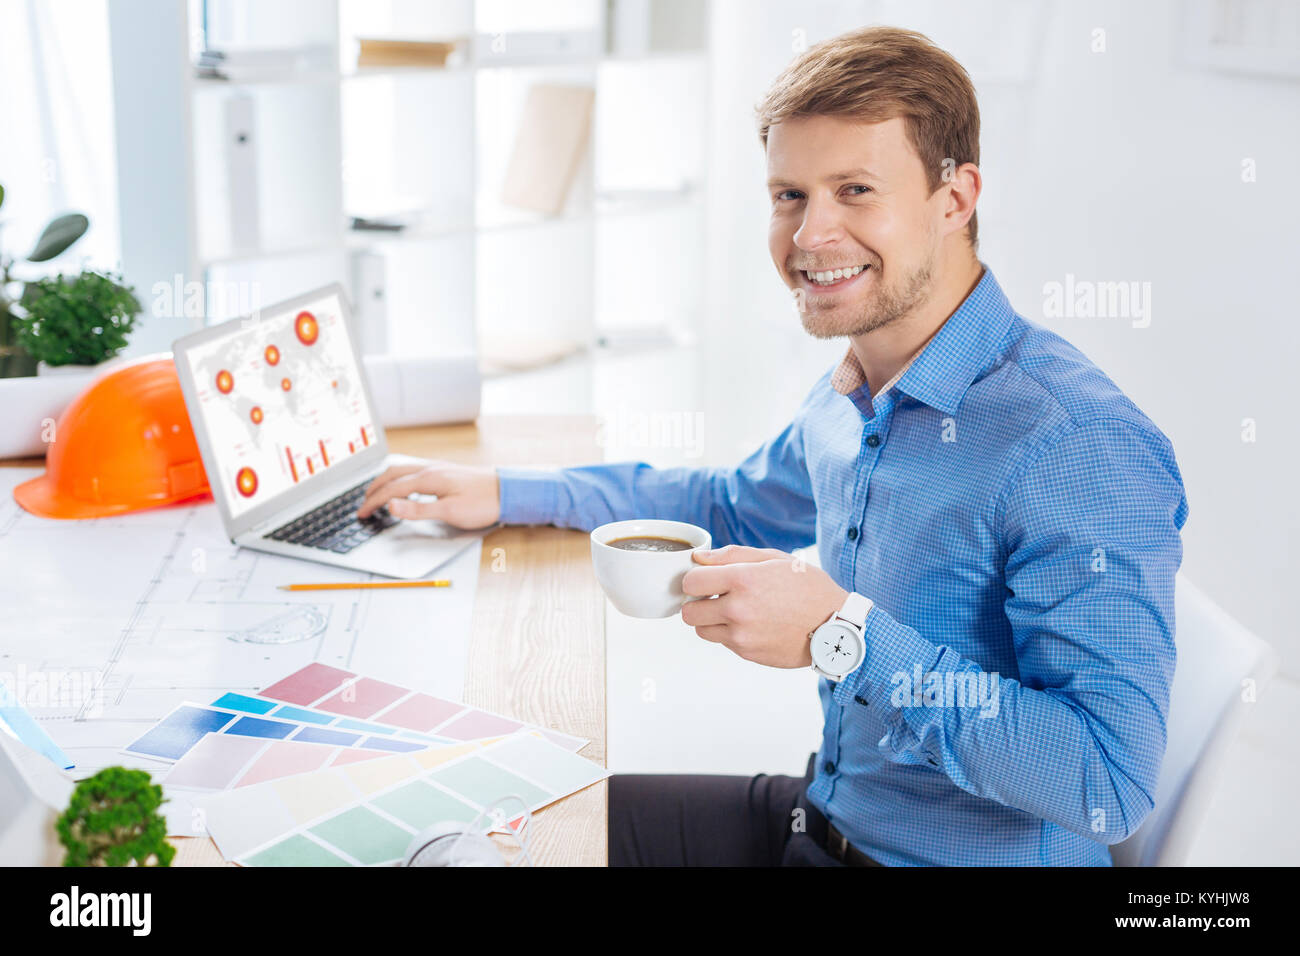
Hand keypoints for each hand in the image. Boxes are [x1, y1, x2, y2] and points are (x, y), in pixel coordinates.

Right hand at [356, 460, 500, 529]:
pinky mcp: (446, 470)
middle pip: (392, 474)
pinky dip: (399, 476)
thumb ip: (418, 510)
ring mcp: (438, 467)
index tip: (361, 513)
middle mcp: (430, 469)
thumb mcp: (449, 512)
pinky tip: (404, 483)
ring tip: (376, 490)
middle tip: (362, 501)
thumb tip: (390, 505)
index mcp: (428, 478)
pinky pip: (414, 469)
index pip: (391, 490)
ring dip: (385, 479)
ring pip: (403, 469)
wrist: (507, 491)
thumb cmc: (482, 503)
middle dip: (374, 487)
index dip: (373, 502)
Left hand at [680, 545, 848, 667]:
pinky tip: (751, 623)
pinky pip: (722, 642)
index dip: (695, 578)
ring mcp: (741, 635)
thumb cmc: (808, 587)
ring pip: (700, 630)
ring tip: (732, 611)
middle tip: (714, 597)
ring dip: (709, 620)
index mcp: (742, 580)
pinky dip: (729, 633)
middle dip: (697, 602)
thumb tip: (699, 558)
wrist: (835, 625)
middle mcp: (738, 610)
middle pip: (688, 612)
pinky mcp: (747, 653)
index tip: (706, 578)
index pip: (690, 582)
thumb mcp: (774, 558)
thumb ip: (732, 555)